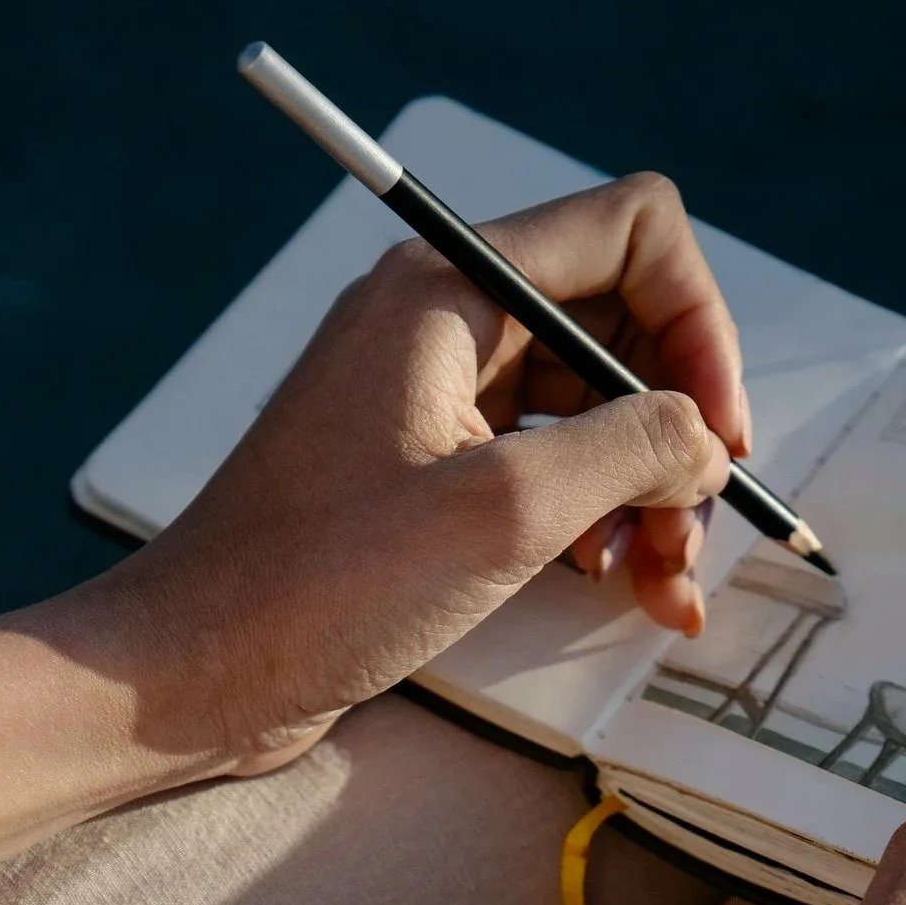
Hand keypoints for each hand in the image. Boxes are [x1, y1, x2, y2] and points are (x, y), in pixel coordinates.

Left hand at [108, 172, 748, 770]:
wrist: (190, 671)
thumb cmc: (319, 583)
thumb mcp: (503, 510)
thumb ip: (631, 450)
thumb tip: (704, 439)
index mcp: (448, 291)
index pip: (630, 233)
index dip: (698, 322)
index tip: (715, 433)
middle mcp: (441, 322)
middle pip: (620, 326)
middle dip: (679, 427)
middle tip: (698, 533)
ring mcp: (431, 397)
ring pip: (592, 406)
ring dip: (649, 490)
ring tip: (666, 588)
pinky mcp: (424, 471)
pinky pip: (547, 465)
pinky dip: (599, 519)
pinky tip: (623, 589)